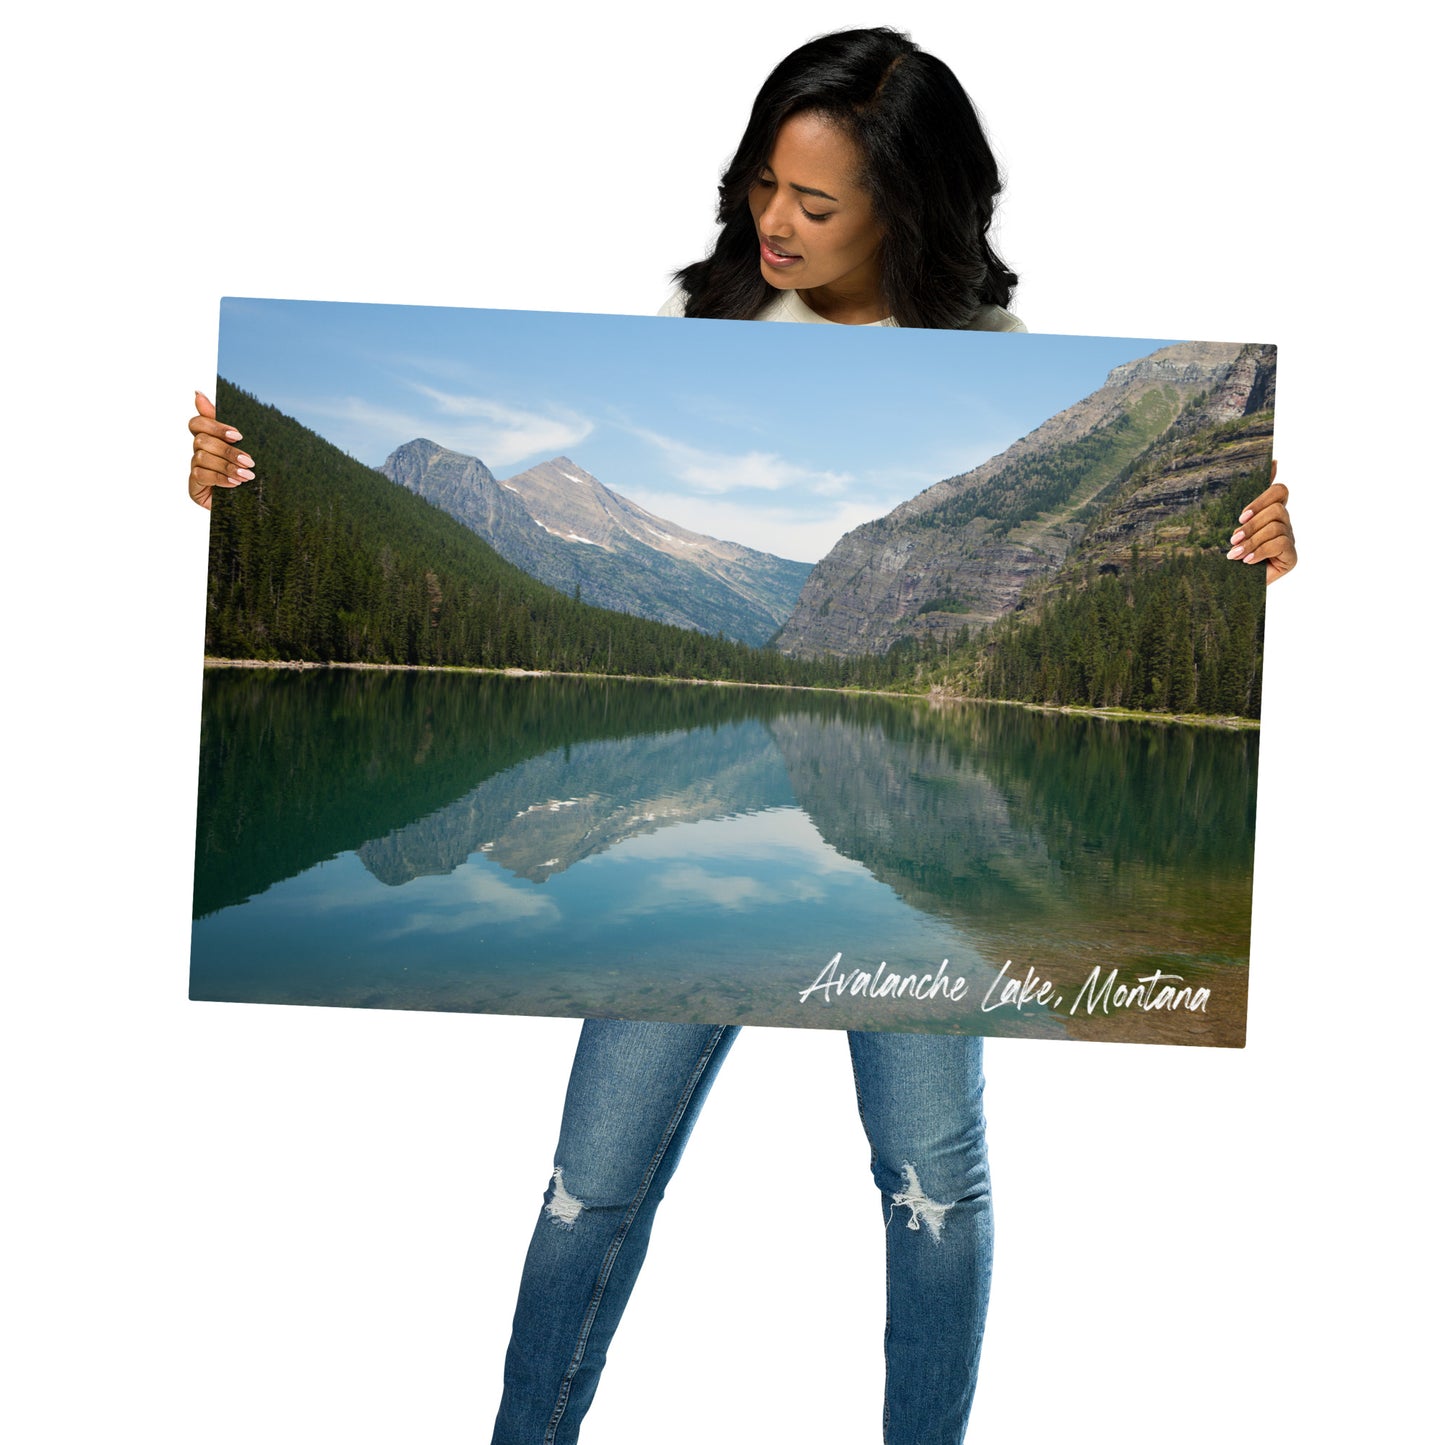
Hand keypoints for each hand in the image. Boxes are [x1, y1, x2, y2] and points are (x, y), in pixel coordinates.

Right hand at [188, 391, 253, 509]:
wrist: (248, 507)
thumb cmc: (244, 475)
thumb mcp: (242, 450)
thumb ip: (225, 426)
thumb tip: (198, 393)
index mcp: (209, 440)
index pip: (197, 423)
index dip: (214, 425)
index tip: (237, 435)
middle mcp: (198, 452)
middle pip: (201, 440)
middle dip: (227, 450)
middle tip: (250, 461)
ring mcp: (195, 469)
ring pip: (202, 457)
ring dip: (227, 465)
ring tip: (247, 476)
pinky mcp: (194, 486)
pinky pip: (201, 475)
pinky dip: (220, 477)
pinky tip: (234, 484)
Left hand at [1227, 460, 1295, 583]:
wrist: (1232, 586)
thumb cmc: (1232, 555)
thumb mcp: (1233, 527)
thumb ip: (1246, 504)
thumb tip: (1271, 463)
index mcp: (1271, 513)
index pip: (1280, 491)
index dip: (1264, 495)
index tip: (1242, 514)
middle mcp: (1284, 524)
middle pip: (1277, 509)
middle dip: (1252, 524)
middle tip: (1233, 538)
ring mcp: (1290, 540)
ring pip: (1277, 526)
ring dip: (1252, 540)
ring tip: (1235, 554)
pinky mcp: (1291, 557)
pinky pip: (1281, 544)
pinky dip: (1261, 551)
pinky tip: (1248, 561)